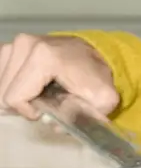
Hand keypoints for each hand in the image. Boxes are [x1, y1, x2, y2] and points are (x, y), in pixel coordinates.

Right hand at [0, 34, 118, 119]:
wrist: (97, 54)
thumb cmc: (97, 78)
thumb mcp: (102, 101)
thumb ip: (83, 117)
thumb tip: (54, 124)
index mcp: (44, 57)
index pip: (14, 98)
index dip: (30, 111)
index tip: (49, 109)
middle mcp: (25, 44)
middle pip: (4, 92)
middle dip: (24, 103)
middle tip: (46, 100)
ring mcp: (15, 43)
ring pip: (0, 84)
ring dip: (18, 94)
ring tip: (40, 91)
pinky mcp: (10, 46)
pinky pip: (0, 76)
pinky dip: (12, 85)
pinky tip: (31, 84)